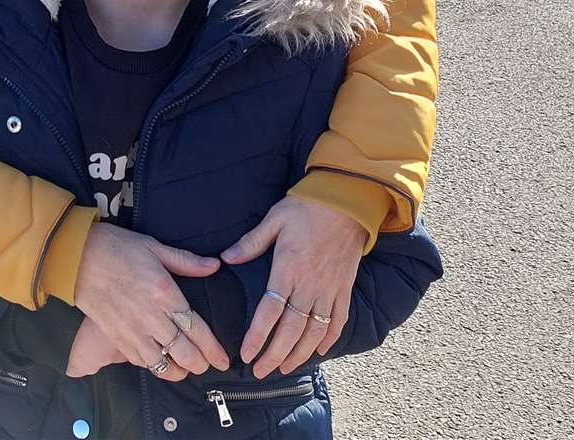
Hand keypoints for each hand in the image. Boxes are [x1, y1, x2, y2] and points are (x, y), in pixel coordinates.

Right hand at [72, 222, 229, 380]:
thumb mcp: (153, 246)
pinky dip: (153, 366)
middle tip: (207, 366)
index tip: (222, 359)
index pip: (195, 327)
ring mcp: (132, 329)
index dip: (212, 347)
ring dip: (178, 370)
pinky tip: (160, 363)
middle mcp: (151, 315)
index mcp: (165, 292)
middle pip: (183, 350)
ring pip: (162, 362)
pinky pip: (139, 360)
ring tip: (187, 370)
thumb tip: (214, 266)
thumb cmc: (114, 247)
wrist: (76, 257)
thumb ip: (186, 261)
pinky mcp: (115, 336)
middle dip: (199, 363)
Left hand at [223, 195, 366, 377]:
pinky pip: (338, 320)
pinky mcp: (344, 288)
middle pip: (291, 330)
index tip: (245, 354)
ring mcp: (329, 289)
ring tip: (284, 368)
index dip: (257, 336)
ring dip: (299, 354)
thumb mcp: (274, 220)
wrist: (347, 202)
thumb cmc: (307, 208)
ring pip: (314, 331)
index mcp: (288, 269)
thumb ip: (250, 243)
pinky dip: (329, 339)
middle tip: (260, 371)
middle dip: (274, 355)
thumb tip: (225, 258)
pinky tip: (318, 352)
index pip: (270, 312)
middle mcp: (309, 285)